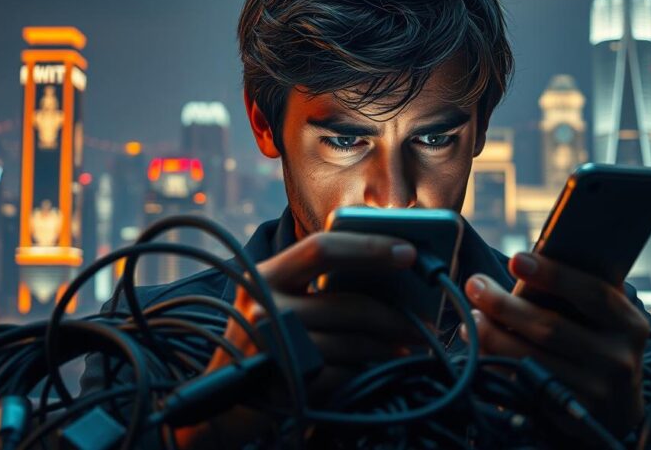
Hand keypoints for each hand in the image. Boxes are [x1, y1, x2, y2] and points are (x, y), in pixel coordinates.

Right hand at [209, 231, 423, 395]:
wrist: (222, 404)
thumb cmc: (265, 342)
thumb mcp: (280, 301)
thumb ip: (318, 282)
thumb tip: (391, 270)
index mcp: (264, 275)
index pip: (322, 248)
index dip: (369, 246)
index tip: (409, 251)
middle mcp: (262, 306)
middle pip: (344, 300)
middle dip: (393, 309)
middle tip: (428, 314)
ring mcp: (272, 348)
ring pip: (351, 341)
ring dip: (390, 344)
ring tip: (414, 342)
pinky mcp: (284, 382)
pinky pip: (343, 373)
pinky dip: (369, 369)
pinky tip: (386, 364)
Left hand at [461, 252, 649, 437]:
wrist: (618, 412)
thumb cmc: (600, 348)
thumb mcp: (606, 323)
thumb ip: (577, 297)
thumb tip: (522, 268)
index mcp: (629, 325)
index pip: (593, 293)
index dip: (553, 275)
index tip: (517, 260)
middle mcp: (617, 359)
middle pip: (551, 327)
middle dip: (505, 305)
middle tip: (475, 286)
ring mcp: (594, 390)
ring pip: (530, 358)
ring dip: (492, 335)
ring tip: (472, 317)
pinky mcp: (568, 412)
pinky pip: (523, 383)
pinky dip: (496, 363)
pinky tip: (479, 347)